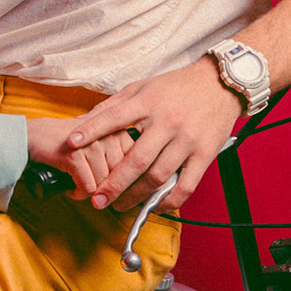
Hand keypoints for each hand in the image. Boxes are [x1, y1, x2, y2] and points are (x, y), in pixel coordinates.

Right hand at [26, 116, 135, 195]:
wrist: (31, 136)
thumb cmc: (65, 141)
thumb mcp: (98, 140)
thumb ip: (118, 152)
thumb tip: (137, 180)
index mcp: (117, 129)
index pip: (136, 164)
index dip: (124, 181)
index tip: (114, 188)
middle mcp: (108, 133)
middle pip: (121, 176)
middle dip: (106, 188)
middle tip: (93, 188)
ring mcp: (92, 144)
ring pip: (104, 184)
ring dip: (90, 192)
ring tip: (78, 186)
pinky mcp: (76, 156)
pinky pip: (88, 188)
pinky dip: (78, 193)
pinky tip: (70, 187)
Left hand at [64, 56, 243, 212]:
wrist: (220, 84)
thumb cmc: (177, 86)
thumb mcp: (142, 86)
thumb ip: (115, 105)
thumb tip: (85, 121)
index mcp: (148, 103)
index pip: (114, 118)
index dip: (91, 130)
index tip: (71, 143)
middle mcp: (167, 123)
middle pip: (136, 159)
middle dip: (114, 183)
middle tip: (97, 199)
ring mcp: (187, 140)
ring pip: (158, 176)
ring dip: (136, 196)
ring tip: (120, 205)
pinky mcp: (205, 154)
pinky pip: (186, 185)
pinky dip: (169, 201)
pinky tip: (154, 207)